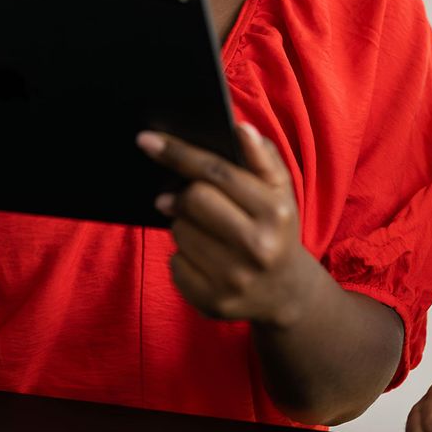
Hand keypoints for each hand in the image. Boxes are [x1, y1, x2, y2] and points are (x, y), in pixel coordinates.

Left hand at [139, 123, 320, 326]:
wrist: (285, 291)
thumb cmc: (276, 228)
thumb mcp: (280, 190)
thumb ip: (261, 155)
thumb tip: (239, 128)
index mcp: (275, 211)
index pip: (216, 172)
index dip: (178, 153)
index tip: (146, 140)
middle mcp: (257, 247)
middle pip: (192, 200)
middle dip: (183, 196)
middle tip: (184, 199)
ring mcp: (234, 279)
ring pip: (180, 232)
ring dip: (183, 225)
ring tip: (205, 232)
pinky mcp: (213, 302)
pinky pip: (174, 264)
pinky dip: (182, 256)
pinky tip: (203, 258)